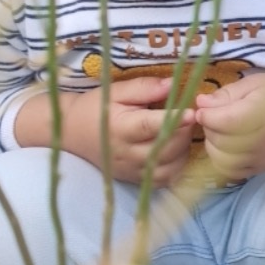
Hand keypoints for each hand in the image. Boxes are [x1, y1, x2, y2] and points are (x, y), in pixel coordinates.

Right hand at [16, 78, 194, 186]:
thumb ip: (144, 88)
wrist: (71, 133)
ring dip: (183, 150)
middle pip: (165, 148)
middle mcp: (126, 153)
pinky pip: (164, 180)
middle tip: (188, 117)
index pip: (151, 126)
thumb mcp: (115, 91)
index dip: (174, 120)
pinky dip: (176, 167)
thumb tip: (172, 84)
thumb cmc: (95, 107)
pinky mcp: (134, 180)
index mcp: (120, 128)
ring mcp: (131, 170)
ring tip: (181, 133)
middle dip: (184, 132)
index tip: (192, 113)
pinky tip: (176, 151)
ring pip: (169, 167)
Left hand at [195, 72, 264, 180]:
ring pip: (223, 160)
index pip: (224, 121)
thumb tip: (200, 103)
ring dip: (213, 146)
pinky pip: (232, 171)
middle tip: (213, 117)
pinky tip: (226, 146)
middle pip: (221, 141)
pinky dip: (222, 160)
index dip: (206, 115)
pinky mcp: (262, 168)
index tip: (203, 108)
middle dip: (209, 129)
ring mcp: (264, 157)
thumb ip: (226, 94)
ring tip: (219, 132)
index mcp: (263, 112)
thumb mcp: (253, 83)